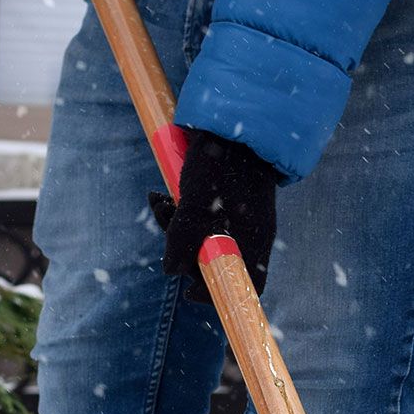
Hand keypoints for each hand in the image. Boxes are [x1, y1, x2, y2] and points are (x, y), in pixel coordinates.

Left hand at [148, 129, 279, 302]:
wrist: (231, 121)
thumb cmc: (218, 163)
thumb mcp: (194, 205)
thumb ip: (182, 241)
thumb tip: (171, 271)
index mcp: (253, 242)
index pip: (245, 285)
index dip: (217, 293)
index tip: (189, 291)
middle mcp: (249, 234)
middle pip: (215, 262)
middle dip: (183, 251)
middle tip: (167, 223)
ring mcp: (238, 218)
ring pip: (202, 240)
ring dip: (174, 228)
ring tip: (161, 202)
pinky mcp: (225, 201)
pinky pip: (200, 220)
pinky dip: (179, 213)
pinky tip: (161, 196)